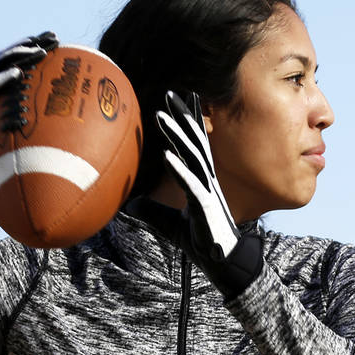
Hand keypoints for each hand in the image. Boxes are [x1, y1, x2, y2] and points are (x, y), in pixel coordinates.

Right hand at [0, 32, 57, 207]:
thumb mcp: (6, 129)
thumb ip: (21, 118)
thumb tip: (55, 120)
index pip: (11, 61)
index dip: (31, 47)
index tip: (54, 39)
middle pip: (5, 58)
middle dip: (30, 44)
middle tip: (53, 37)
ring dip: (18, 58)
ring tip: (39, 51)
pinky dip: (0, 81)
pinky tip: (17, 74)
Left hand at [155, 91, 262, 298]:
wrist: (223, 262)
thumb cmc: (202, 241)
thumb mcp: (169, 225)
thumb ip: (152, 212)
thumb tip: (130, 205)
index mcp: (201, 179)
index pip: (194, 143)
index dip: (187, 120)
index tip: (178, 98)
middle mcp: (206, 179)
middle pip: (195, 140)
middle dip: (183, 115)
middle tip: (170, 92)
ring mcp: (207, 190)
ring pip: (192, 155)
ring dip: (176, 134)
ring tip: (161, 115)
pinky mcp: (204, 206)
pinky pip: (190, 183)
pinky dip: (178, 169)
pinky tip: (166, 155)